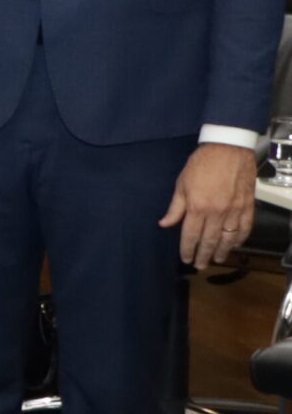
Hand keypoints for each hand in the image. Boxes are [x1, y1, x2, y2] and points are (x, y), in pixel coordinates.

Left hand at [161, 142, 256, 267]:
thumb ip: (175, 207)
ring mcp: (235, 210)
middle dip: (204, 255)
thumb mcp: (181, 183)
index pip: (190, 235)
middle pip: (210, 240)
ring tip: (218, 259)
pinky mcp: (248, 205)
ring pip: (229, 238)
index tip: (185, 258)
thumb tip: (165, 223)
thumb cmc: (202, 163)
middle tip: (200, 265)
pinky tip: (235, 244)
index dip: (187, 249)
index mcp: (198, 207)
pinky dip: (240, 239)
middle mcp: (217, 212)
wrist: (229, 148)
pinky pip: (245, 227)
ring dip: (223, 251)